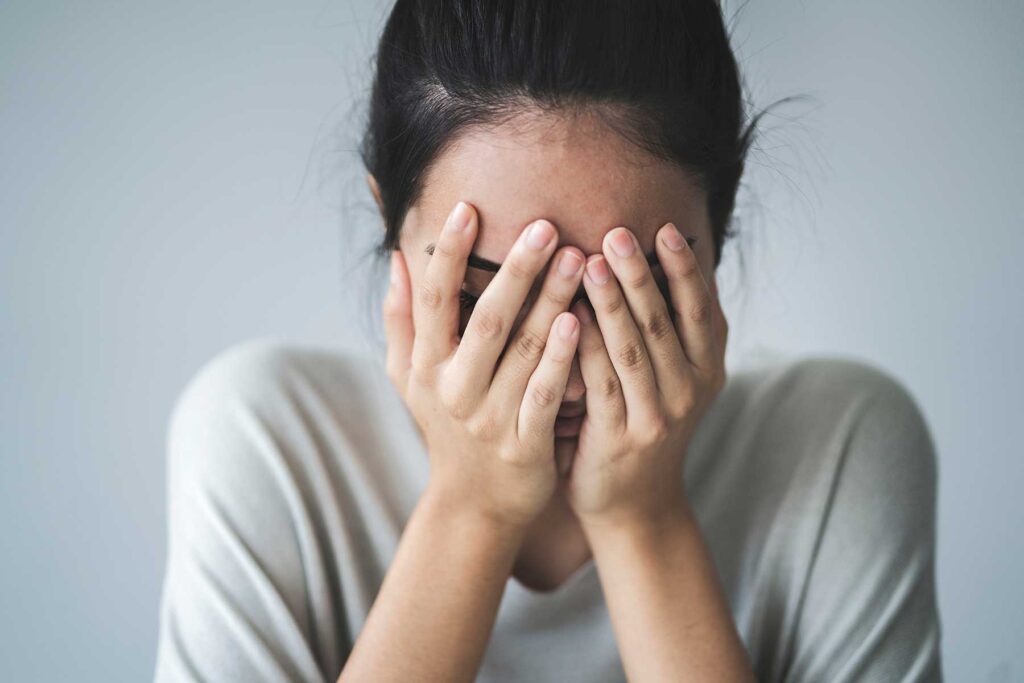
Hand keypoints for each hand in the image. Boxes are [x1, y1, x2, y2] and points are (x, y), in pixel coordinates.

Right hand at [382, 201, 586, 529]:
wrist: (473, 504)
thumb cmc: (445, 428)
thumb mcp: (409, 378)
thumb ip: (402, 319)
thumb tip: (397, 258)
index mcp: (425, 366)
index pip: (433, 300)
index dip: (447, 254)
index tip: (467, 208)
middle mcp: (453, 389)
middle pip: (486, 320)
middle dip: (515, 270)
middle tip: (545, 225)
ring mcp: (489, 418)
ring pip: (522, 353)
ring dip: (550, 303)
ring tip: (578, 259)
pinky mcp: (524, 444)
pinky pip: (545, 395)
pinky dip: (560, 360)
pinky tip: (578, 323)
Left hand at [565, 223, 728, 529]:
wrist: (636, 507)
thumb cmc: (644, 429)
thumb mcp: (672, 383)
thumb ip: (666, 334)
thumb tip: (650, 265)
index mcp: (707, 370)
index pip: (700, 310)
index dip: (684, 269)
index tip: (666, 228)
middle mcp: (689, 391)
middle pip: (663, 322)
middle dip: (640, 273)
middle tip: (618, 233)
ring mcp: (657, 417)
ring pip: (633, 348)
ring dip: (612, 302)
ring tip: (589, 261)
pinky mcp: (621, 437)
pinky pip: (601, 383)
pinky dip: (585, 347)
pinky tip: (567, 316)